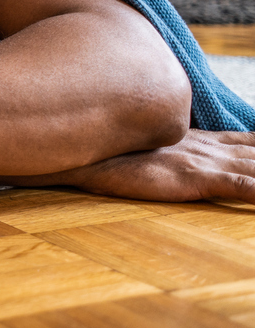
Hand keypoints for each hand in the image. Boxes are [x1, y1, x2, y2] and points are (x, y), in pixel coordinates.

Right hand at [54, 129, 254, 202]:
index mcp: (203, 141)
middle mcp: (212, 148)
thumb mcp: (148, 149)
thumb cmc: (112, 155)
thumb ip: (171, 149)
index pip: (251, 141)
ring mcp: (207, 162)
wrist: (89, 153)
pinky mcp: (197, 178)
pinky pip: (243, 186)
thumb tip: (172, 158)